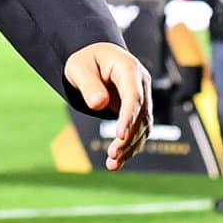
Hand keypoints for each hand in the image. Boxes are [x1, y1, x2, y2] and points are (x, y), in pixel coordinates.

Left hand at [63, 42, 151, 170]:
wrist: (94, 58)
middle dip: (128, 137)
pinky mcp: (138, 110)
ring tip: (112, 164)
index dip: (128, 116)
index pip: (133, 95)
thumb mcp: (79, 68)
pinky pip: (139, 131)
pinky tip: (117, 162)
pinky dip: (130, 147)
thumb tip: (98, 104)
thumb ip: (88, 85)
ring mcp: (142, 97)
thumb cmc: (86, 61)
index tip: (119, 135)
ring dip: (130, 146)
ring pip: (143, 126)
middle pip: (141, 114)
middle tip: (112, 155)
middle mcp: (141, 83)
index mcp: (128, 68)